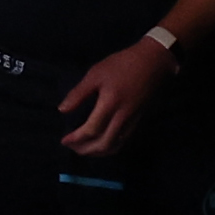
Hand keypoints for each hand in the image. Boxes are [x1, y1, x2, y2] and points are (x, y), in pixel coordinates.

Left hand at [57, 35, 179, 156]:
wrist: (152, 62)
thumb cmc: (121, 65)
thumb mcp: (96, 74)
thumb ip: (78, 93)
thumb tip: (62, 110)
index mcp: (109, 104)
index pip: (91, 130)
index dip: (76, 139)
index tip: (64, 140)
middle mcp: (121, 117)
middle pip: (104, 144)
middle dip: (85, 150)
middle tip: (71, 147)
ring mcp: (132, 120)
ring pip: (115, 145)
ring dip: (98, 152)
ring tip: (84, 149)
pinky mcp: (138, 120)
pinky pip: (123, 141)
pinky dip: (110, 147)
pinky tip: (102, 143)